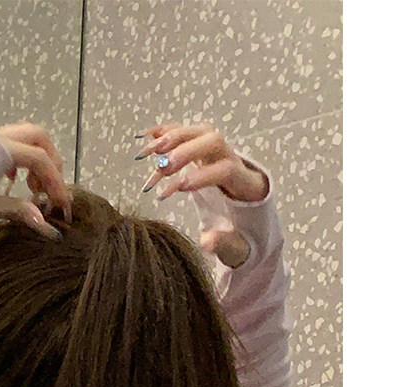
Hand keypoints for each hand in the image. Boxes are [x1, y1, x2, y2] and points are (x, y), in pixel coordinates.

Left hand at [0, 122, 71, 236]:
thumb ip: (15, 211)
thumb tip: (45, 225)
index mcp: (0, 148)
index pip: (40, 159)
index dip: (55, 182)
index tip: (62, 205)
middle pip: (39, 138)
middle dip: (52, 163)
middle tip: (50, 190)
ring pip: (26, 137)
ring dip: (37, 159)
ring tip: (33, 188)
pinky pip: (10, 142)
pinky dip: (21, 158)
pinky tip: (14, 179)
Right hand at [138, 124, 266, 267]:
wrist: (248, 214)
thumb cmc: (242, 232)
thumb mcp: (238, 246)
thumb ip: (224, 244)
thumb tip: (206, 242)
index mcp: (243, 183)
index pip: (225, 169)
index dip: (203, 175)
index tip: (180, 187)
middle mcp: (231, 159)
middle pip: (213, 141)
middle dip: (187, 150)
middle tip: (163, 166)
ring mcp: (216, 152)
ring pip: (197, 132)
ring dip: (171, 139)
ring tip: (147, 154)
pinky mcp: (202, 150)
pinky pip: (185, 133)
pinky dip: (165, 132)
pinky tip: (144, 138)